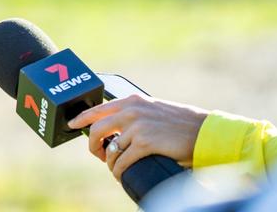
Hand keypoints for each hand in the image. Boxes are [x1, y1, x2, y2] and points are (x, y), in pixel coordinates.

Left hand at [68, 95, 206, 178]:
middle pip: (96, 129)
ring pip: (110, 148)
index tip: (72, 125)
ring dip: (109, 162)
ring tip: (114, 168)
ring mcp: (137, 126)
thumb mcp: (154, 110)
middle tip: (97, 154)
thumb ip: (135, 114)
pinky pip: (122, 161)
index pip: (97, 109)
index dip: (81, 118)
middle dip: (93, 146)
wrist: (204, 132)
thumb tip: (116, 128)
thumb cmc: (182, 123)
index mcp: (132, 101)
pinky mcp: (145, 143)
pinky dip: (118, 170)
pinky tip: (120, 174)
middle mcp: (131, 111)